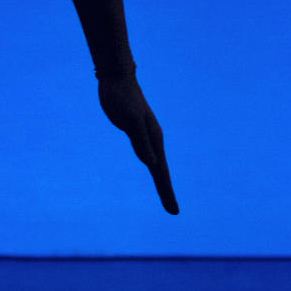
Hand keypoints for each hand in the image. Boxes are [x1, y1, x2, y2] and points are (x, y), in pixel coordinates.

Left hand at [98, 75, 177, 213]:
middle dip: (167, 191)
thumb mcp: (130, 121)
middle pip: (161, 171)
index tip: (173, 212)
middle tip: (173, 211)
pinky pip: (145, 152)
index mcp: (154, 139)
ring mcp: (145, 135)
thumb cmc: (122, 98)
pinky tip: (151, 166)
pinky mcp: (135, 131)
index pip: (161, 172)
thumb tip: (152, 164)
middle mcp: (153, 139)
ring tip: (166, 196)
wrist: (116, 78)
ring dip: (160, 179)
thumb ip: (141, 142)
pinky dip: (150, 164)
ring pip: (153, 163)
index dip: (166, 192)